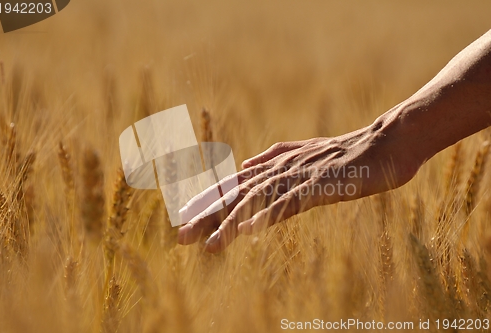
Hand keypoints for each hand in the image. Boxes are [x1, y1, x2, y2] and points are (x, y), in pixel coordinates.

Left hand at [177, 120, 420, 252]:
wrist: (385, 143)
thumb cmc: (348, 156)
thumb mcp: (305, 156)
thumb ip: (274, 159)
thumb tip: (245, 166)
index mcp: (276, 165)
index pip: (235, 186)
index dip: (208, 202)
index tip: (183, 219)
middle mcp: (281, 169)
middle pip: (237, 194)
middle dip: (207, 216)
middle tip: (180, 237)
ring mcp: (299, 177)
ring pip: (257, 201)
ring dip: (230, 223)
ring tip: (208, 245)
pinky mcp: (320, 185)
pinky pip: (290, 203)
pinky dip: (268, 215)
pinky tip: (249, 229)